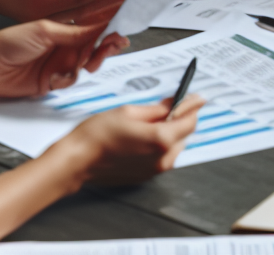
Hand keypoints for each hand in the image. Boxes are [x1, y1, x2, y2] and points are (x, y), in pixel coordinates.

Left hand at [0, 20, 128, 97]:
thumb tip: (99, 27)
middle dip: (107, 45)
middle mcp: (64, 46)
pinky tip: (59, 77)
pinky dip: (68, 79)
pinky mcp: (51, 82)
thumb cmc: (8, 42)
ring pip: (86, 64)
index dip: (109, 25)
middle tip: (115, 44)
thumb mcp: (45, 31)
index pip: (92, 26)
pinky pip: (70, 81)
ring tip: (91, 60)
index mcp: (63, 29)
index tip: (123, 23)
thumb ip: (74, 33)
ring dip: (92, 62)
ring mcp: (58, 64)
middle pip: (95, 46)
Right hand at [60, 93, 204, 185]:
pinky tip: (145, 135)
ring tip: (154, 120)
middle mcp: (162, 159)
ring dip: (172, 132)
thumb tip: (174, 103)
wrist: (78, 160)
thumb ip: (157, 109)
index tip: (195, 97)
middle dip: (182, 118)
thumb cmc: (99, 133)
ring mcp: (154, 171)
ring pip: (175, 146)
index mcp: (160, 139)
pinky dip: (161, 144)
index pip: (189, 121)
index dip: (192, 106)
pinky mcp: (146, 177)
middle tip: (171, 104)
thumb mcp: (130, 111)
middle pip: (185, 134)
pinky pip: (163, 157)